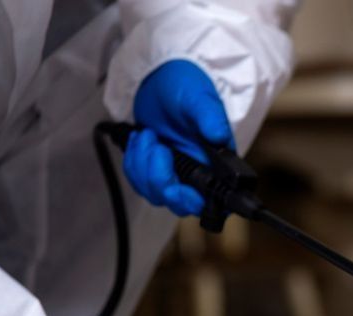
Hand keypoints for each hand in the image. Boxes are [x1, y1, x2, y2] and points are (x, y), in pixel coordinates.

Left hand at [124, 59, 234, 216]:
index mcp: (215, 163)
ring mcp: (175, 172)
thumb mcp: (199, 97)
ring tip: (147, 135)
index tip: (176, 188)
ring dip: (143, 166)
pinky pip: (139, 181)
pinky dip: (133, 161)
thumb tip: (219, 138)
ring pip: (154, 193)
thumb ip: (210, 117)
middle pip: (178, 202)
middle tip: (158, 149)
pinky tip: (140, 139)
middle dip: (160, 181)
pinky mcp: (155, 168)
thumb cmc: (186, 85)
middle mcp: (197, 172)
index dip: (191, 201)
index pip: (209, 198)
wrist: (160, 77)